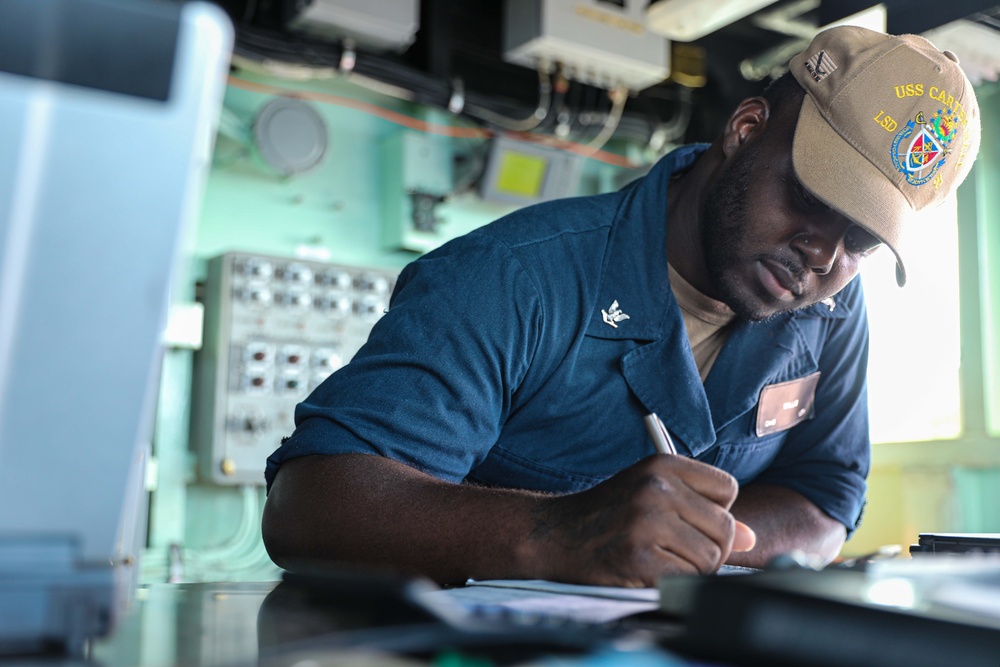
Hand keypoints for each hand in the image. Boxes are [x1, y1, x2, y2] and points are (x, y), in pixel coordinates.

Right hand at [531, 454, 755, 586]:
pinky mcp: (638, 557)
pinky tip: (648, 570)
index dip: (714, 511)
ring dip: (692, 568)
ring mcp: (646, 522)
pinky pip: (686, 579)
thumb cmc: (609, 514)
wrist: (555, 534)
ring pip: (710, 558)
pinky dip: (674, 583)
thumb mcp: (652, 495)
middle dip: (709, 547)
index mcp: (662, 465)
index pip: (727, 489)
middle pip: (724, 528)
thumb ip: (701, 511)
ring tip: (660, 558)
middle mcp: (656, 488)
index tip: (690, 519)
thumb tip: (750, 536)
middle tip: (675, 549)